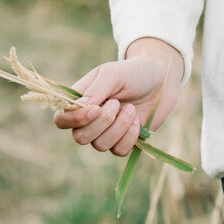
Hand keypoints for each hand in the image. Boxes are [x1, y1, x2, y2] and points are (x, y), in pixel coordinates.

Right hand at [52, 38, 183, 158]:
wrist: (161, 80)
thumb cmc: (132, 72)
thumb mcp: (113, 73)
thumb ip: (96, 89)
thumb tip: (82, 106)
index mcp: (80, 101)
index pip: (62, 119)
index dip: (74, 119)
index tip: (95, 109)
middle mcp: (89, 120)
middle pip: (80, 137)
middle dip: (101, 123)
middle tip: (116, 103)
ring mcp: (106, 133)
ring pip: (100, 145)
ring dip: (119, 127)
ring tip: (130, 109)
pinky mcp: (123, 142)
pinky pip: (118, 151)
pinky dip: (130, 137)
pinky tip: (137, 121)